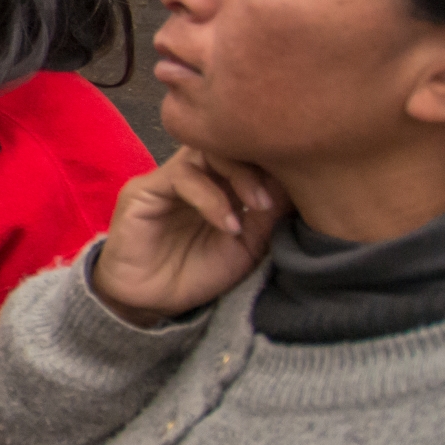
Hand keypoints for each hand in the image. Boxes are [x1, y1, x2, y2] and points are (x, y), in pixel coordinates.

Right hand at [90, 147, 284, 325]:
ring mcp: (167, 179)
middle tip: (273, 199)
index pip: (246, 151)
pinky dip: (211, 198)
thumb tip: (298, 188)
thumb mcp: (248, 247)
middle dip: (258, 164)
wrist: (150, 302)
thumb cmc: (197, 274)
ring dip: (238, 175)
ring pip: (205, 150)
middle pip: (227, 141)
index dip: (273, 162)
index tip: (299, 188)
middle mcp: (194, 173)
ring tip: (257, 206)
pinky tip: (228, 224)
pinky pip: (181, 177)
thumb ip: (268, 217)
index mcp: (219, 182)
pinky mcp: (144, 190)